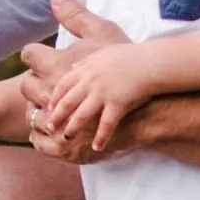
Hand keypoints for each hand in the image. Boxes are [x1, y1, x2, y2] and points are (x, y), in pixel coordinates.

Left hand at [34, 40, 163, 156]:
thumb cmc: (130, 56)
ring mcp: (103, 93)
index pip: (62, 85)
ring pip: (81, 115)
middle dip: (56, 116)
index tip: (47, 108)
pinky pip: (106, 124)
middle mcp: (91, 81)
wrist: (152, 62)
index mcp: (86, 69)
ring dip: (72, 129)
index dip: (54, 98)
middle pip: (67, 102)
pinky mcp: (118, 103)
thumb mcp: (102, 51)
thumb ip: (85, 61)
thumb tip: (72, 65)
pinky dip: (100, 137)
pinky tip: (96, 147)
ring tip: (66, 140)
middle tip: (49, 128)